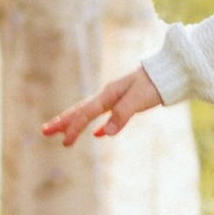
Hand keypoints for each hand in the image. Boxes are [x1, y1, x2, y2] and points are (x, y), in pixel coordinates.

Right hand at [44, 66, 159, 145]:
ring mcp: (115, 98)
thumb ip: (121, 115)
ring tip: (62, 133)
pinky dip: (99, 125)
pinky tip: (98, 134)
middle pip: (80, 110)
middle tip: (45, 131)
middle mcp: (108, 95)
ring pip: (89, 112)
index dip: (74, 127)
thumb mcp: (139, 99)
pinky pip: (106, 114)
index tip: (65, 142)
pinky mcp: (125, 102)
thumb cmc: (154, 84)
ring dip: (75, 122)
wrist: (168, 72)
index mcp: (109, 94)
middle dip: (62, 121)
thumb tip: (104, 134)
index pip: (86, 113)